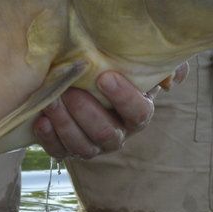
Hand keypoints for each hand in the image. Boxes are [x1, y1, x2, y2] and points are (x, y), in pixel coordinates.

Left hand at [33, 63, 186, 159]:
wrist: (79, 75)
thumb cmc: (112, 66)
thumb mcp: (136, 59)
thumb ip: (160, 63)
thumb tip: (171, 79)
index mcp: (137, 112)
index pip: (139, 114)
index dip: (124, 98)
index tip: (105, 77)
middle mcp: (117, 133)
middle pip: (106, 134)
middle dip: (87, 113)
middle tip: (71, 91)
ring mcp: (91, 144)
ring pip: (83, 147)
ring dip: (66, 124)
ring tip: (52, 100)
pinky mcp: (67, 148)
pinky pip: (60, 152)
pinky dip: (50, 138)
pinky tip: (41, 120)